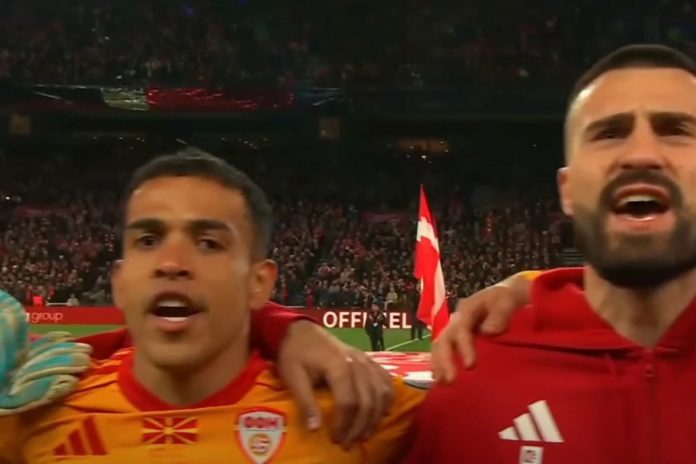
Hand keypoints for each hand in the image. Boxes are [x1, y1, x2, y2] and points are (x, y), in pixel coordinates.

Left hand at [277, 321, 393, 448]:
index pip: (348, 402)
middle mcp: (357, 363)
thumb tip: (315, 429)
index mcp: (338, 366)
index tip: (336, 439)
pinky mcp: (369, 359)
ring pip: (381, 392)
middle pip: (367, 401)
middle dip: (360, 426)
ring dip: (375, 417)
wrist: (302, 330)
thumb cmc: (295, 353)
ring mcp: (365, 360)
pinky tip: (383, 412)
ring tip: (364, 434)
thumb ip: (305, 402)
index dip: (344, 425)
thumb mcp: (293, 377)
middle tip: (349, 443)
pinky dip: (388, 397)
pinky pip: (386, 380)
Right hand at [431, 272, 532, 381]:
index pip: (461, 330)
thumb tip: (489, 331)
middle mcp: (456, 320)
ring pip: (439, 346)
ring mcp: (453, 329)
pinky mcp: (455, 338)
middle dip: (445, 360)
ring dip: (438, 364)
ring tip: (443, 383)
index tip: (470, 366)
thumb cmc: (505, 299)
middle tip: (451, 380)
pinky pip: (442, 351)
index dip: (464, 348)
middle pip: (444, 339)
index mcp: (467, 309)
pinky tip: (441, 380)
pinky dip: (439, 364)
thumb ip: (500, 314)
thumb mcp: (507, 299)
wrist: (501, 297)